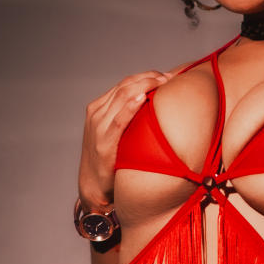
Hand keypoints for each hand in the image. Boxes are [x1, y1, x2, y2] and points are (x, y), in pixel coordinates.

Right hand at [78, 70, 171, 207]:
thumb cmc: (110, 159)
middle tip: (170, 78)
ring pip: (122, 97)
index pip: (125, 83)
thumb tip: (155, 105)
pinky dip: (130, 107)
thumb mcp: (116, 132)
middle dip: (149, 78)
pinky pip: (118, 120)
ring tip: (162, 82)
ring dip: (144, 86)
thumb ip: (128, 117)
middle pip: (125, 86)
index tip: (167, 76)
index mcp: (99, 108)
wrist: (93, 187)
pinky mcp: (103, 143)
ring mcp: (98, 127)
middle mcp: (96, 113)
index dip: (146, 76)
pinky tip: (142, 98)